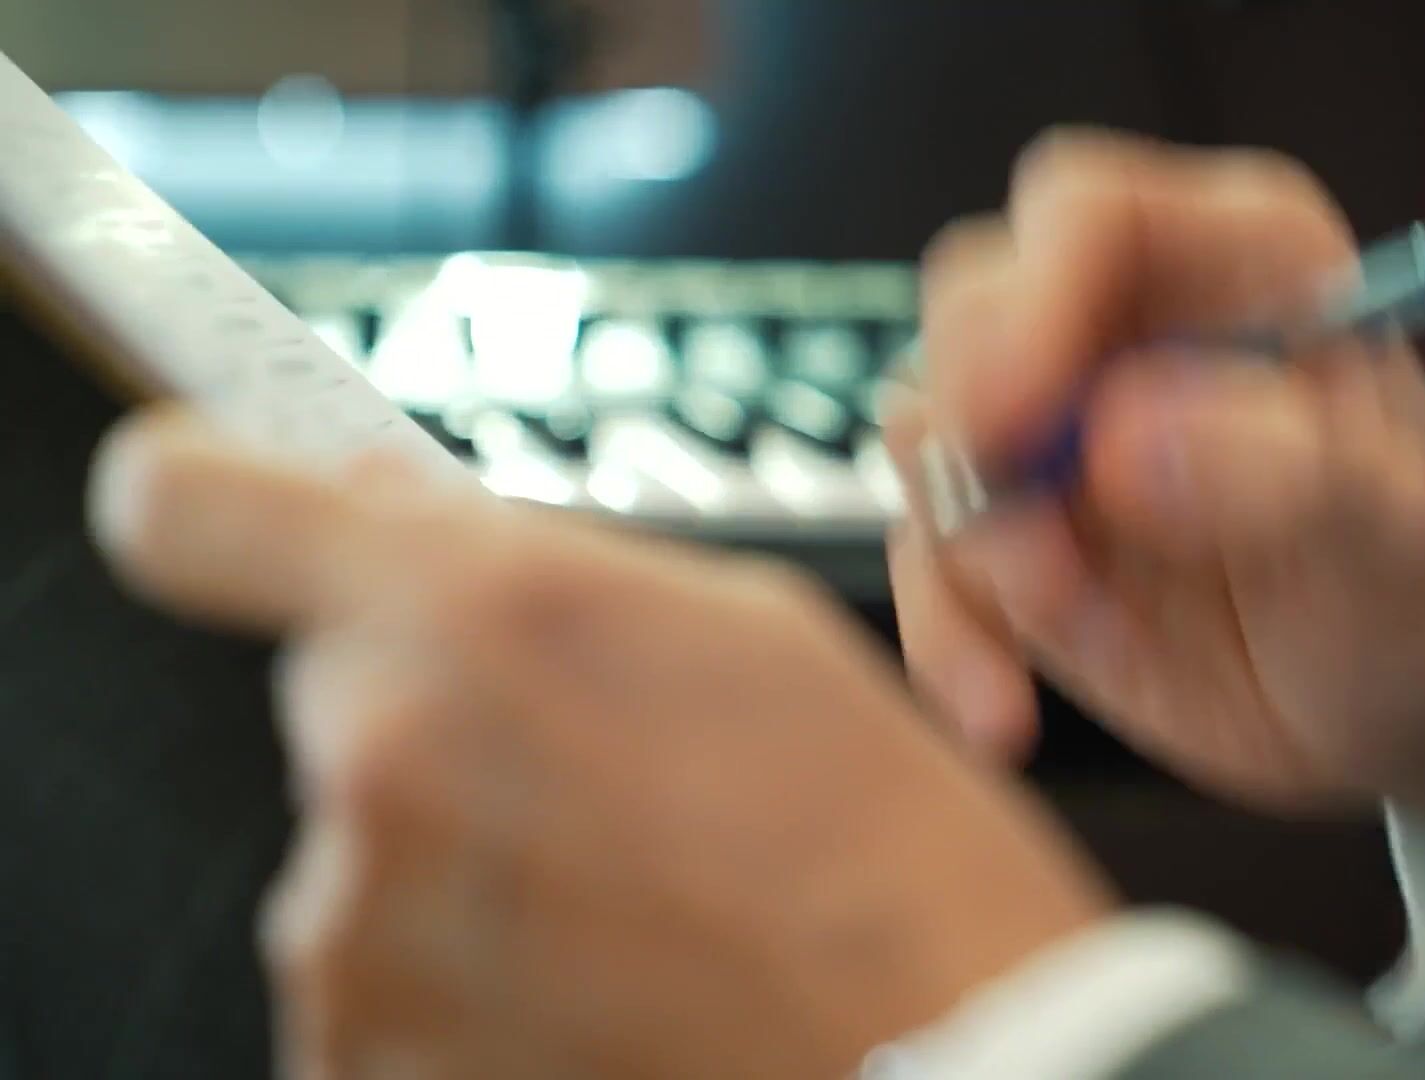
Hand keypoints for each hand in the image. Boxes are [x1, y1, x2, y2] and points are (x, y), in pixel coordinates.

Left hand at [88, 411, 1112, 1078]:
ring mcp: (358, 936)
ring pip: (350, 847)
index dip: (211, 500)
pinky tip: (594, 966)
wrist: (939, 1045)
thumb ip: (530, 561)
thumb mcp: (738, 627)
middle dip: (429, 715)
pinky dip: (455, 972)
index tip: (234, 512)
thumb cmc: (873, 848)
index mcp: (474, 612)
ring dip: (449, 856)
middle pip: (326, 696)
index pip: (185, 504)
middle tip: (579, 763)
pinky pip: (370, 976)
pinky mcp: (360, 1063)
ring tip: (617, 887)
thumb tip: (391, 515)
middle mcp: (382, 765)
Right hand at [888, 130, 1424, 820]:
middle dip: (986, 446)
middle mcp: (1128, 325)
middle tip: (1051, 567)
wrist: (1402, 714)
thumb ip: (1283, 477)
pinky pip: (928, 563)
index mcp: (1238, 264)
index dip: (1032, 303)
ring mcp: (1059, 430)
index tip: (1019, 423)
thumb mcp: (1393, 544)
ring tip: (1096, 644)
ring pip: (933, 445)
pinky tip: (1005, 718)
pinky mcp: (1016, 532)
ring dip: (981, 562)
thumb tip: (1120, 445)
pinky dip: (948, 644)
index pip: (1086, 215)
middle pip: (972, 314)